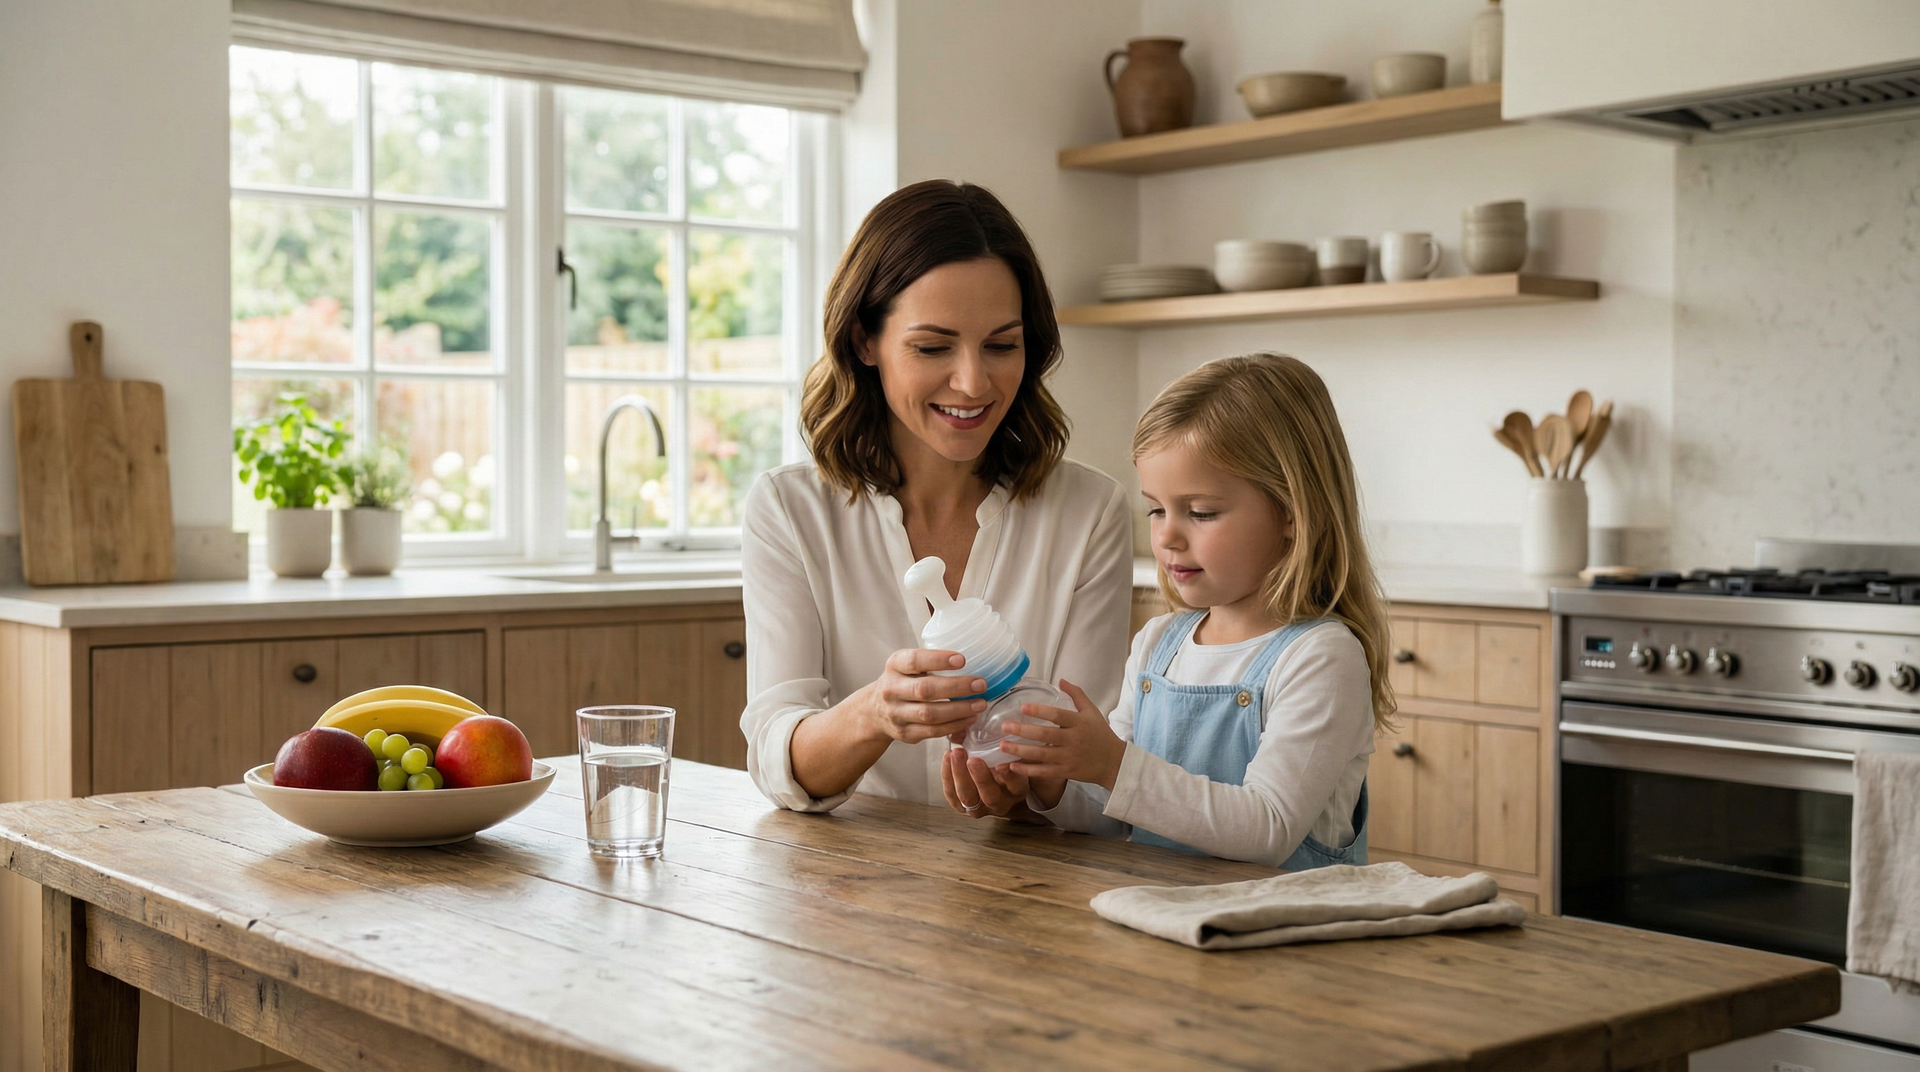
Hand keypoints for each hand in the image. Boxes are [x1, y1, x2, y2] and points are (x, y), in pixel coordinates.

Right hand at [856, 648, 987, 745]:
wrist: (875, 711)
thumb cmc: (902, 682)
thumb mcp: (907, 666)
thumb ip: (929, 662)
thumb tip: (973, 660)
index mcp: (894, 666)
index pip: (914, 661)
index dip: (938, 660)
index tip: (962, 660)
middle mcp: (891, 690)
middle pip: (925, 689)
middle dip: (956, 687)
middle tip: (980, 684)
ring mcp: (896, 714)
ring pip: (930, 714)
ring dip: (959, 709)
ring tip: (980, 704)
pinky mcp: (905, 733)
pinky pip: (932, 731)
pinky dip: (954, 725)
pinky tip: (970, 718)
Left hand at [940, 747, 1029, 819]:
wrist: (995, 788)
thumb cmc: (1004, 766)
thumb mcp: (1010, 757)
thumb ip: (1005, 748)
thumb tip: (988, 728)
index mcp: (1016, 791)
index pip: (1015, 785)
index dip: (1008, 776)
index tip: (1001, 765)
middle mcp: (999, 803)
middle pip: (990, 796)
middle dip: (980, 778)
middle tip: (972, 760)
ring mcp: (979, 808)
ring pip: (968, 797)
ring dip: (959, 775)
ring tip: (955, 754)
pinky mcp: (961, 807)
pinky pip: (951, 793)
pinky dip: (948, 775)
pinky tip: (947, 757)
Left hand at [1000, 680, 1126, 790]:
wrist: (1114, 762)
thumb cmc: (1101, 734)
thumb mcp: (1092, 711)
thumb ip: (1076, 695)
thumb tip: (1061, 680)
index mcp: (1079, 723)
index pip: (1057, 716)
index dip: (1040, 711)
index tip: (1023, 708)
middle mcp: (1073, 740)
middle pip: (1045, 735)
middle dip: (1023, 731)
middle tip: (1004, 727)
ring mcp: (1069, 757)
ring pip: (1042, 755)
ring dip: (1021, 751)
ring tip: (1003, 746)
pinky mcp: (1067, 772)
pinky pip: (1045, 772)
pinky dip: (1029, 770)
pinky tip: (1013, 766)